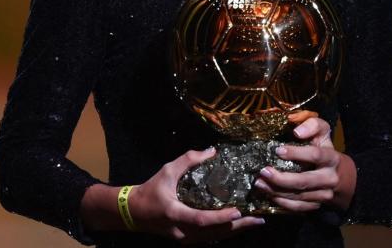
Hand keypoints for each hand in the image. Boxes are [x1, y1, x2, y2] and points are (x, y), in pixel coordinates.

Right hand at [130, 147, 266, 243]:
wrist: (133, 212)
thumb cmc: (150, 190)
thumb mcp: (167, 171)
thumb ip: (188, 160)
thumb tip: (212, 151)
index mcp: (175, 213)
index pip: (201, 219)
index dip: (220, 217)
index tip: (238, 211)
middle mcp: (182, 231)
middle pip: (214, 233)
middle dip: (237, 226)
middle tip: (257, 219)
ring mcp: (185, 238)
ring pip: (214, 237)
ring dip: (234, 230)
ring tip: (253, 222)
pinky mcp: (187, 239)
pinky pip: (209, 237)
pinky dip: (224, 231)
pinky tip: (236, 226)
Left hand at [253, 116, 355, 211]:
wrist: (342, 177)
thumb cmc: (325, 150)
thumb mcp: (323, 134)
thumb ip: (313, 125)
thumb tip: (297, 131)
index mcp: (331, 158)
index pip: (315, 155)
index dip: (297, 153)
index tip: (278, 150)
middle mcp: (329, 178)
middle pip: (304, 181)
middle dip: (282, 178)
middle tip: (263, 171)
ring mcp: (323, 195)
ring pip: (298, 196)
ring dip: (276, 191)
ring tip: (259, 183)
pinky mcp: (316, 206)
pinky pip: (298, 208)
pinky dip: (282, 203)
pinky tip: (268, 194)